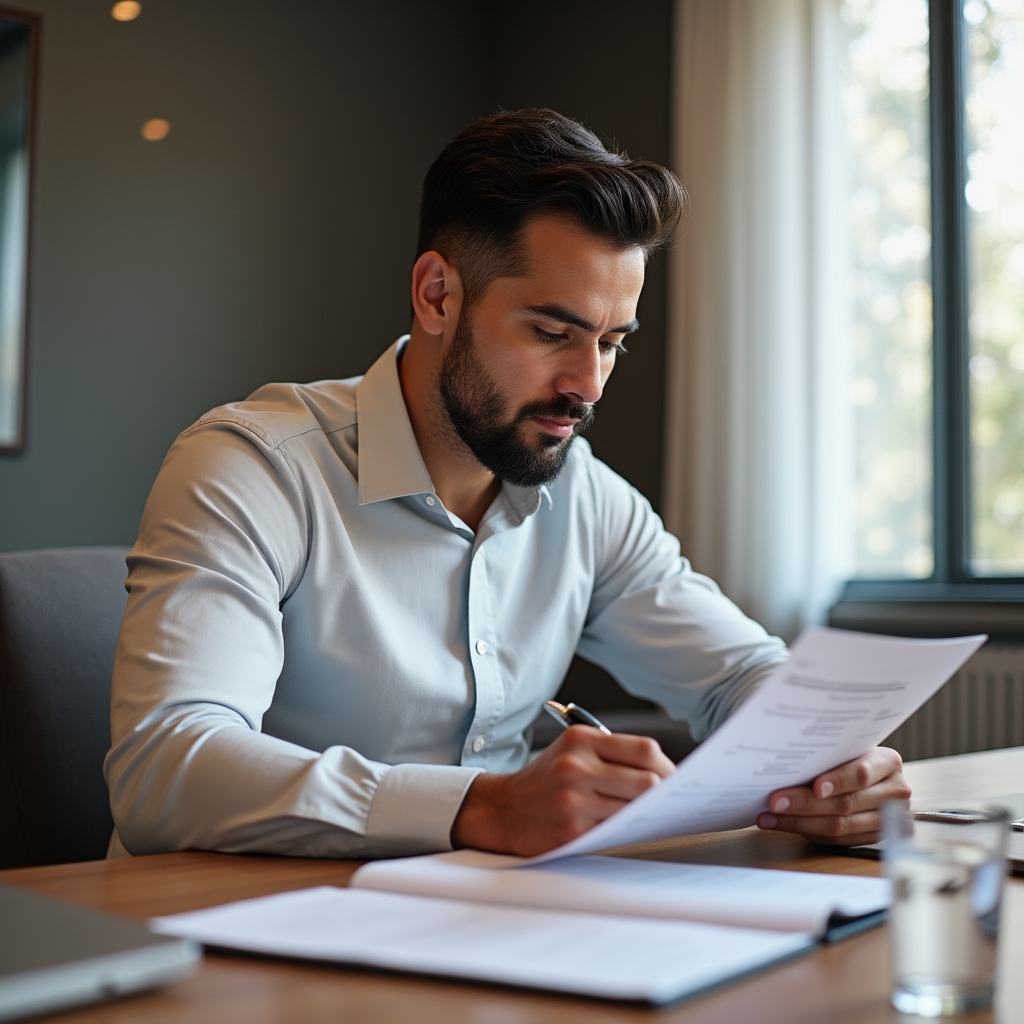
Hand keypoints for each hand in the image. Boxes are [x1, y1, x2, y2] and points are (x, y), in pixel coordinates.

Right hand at [451, 726, 674, 856]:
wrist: (503, 808)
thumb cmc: (546, 779)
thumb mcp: (573, 750)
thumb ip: (613, 755)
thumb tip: (665, 773)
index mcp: (581, 739)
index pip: (645, 750)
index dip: (669, 767)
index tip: (677, 779)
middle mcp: (577, 765)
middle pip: (648, 781)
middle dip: (666, 795)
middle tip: (673, 803)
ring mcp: (573, 799)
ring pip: (636, 809)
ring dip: (650, 816)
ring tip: (656, 817)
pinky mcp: (571, 830)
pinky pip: (616, 832)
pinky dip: (628, 832)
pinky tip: (630, 830)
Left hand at [756, 746, 910, 845]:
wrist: (875, 776)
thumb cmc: (853, 758)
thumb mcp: (848, 750)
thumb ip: (828, 757)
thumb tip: (786, 764)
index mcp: (888, 763)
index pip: (861, 774)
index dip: (838, 781)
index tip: (815, 787)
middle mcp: (894, 792)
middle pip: (846, 804)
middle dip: (805, 803)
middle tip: (775, 801)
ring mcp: (889, 819)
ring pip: (840, 826)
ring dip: (799, 822)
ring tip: (770, 816)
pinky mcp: (875, 838)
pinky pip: (838, 840)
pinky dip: (807, 832)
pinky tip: (782, 824)